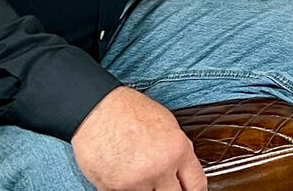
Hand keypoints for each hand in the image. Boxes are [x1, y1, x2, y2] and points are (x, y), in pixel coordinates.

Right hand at [71, 87, 205, 190]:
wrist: (96, 110)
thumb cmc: (129, 111)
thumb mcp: (167, 124)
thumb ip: (178, 150)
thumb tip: (184, 169)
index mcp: (177, 151)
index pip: (196, 185)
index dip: (194, 190)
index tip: (190, 190)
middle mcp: (159, 169)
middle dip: (171, 190)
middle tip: (163, 183)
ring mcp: (136, 181)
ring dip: (146, 189)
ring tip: (139, 171)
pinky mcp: (112, 188)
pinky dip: (126, 188)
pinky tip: (123, 173)